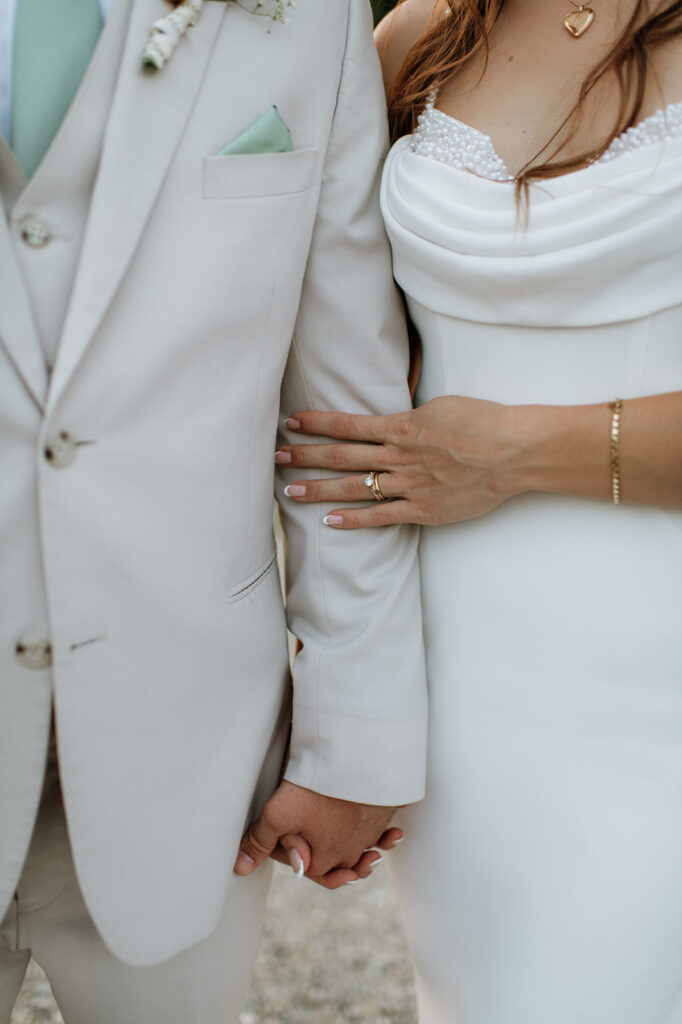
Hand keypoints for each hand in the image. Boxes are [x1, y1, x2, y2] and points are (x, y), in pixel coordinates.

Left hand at [233, 781, 402, 889]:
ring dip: (360, 851)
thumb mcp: (277, 814)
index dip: (288, 852)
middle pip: (336, 862)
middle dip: (325, 858)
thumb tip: (240, 868)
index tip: (281, 835)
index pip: (304, 866)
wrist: (358, 760)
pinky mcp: (384, 815)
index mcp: (324, 862)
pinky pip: (382, 832)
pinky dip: (384, 836)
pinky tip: (385, 833)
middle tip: (309, 844)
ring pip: (362, 849)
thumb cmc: (316, 789)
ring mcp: (370, 835)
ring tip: (355, 848)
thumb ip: (260, 842)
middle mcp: (351, 854)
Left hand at [276, 396, 519, 527]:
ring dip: (319, 490)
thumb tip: (392, 420)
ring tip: (289, 493)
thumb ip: (411, 417)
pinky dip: (354, 519)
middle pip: (342, 457)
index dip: (317, 424)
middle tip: (276, 457)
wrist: (513, 452)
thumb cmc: (484, 423)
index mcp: (403, 426)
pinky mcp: (423, 509)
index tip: (291, 423)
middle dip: (305, 457)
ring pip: (354, 487)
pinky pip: (381, 516)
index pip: (349, 425)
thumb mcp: (441, 406)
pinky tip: (330, 522)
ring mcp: (409, 485)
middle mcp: (399, 456)